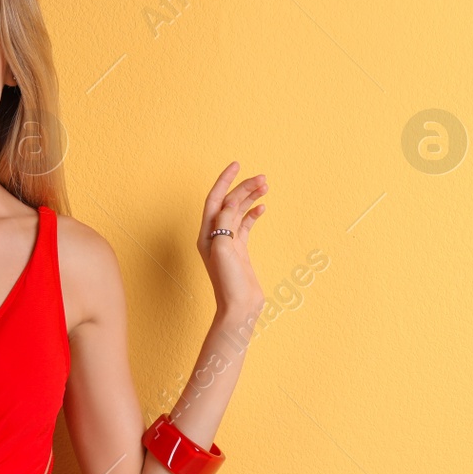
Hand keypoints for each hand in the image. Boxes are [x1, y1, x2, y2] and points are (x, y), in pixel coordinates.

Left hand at [197, 162, 267, 320]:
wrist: (238, 308)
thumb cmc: (227, 283)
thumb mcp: (223, 249)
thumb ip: (225, 223)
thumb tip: (230, 202)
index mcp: (206, 234)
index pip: (214, 199)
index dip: (224, 180)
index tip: (236, 165)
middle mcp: (214, 235)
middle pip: (228, 203)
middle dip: (243, 188)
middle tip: (262, 178)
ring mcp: (228, 243)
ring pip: (238, 212)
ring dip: (250, 198)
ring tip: (265, 186)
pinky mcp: (240, 251)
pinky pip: (246, 226)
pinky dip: (253, 214)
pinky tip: (263, 207)